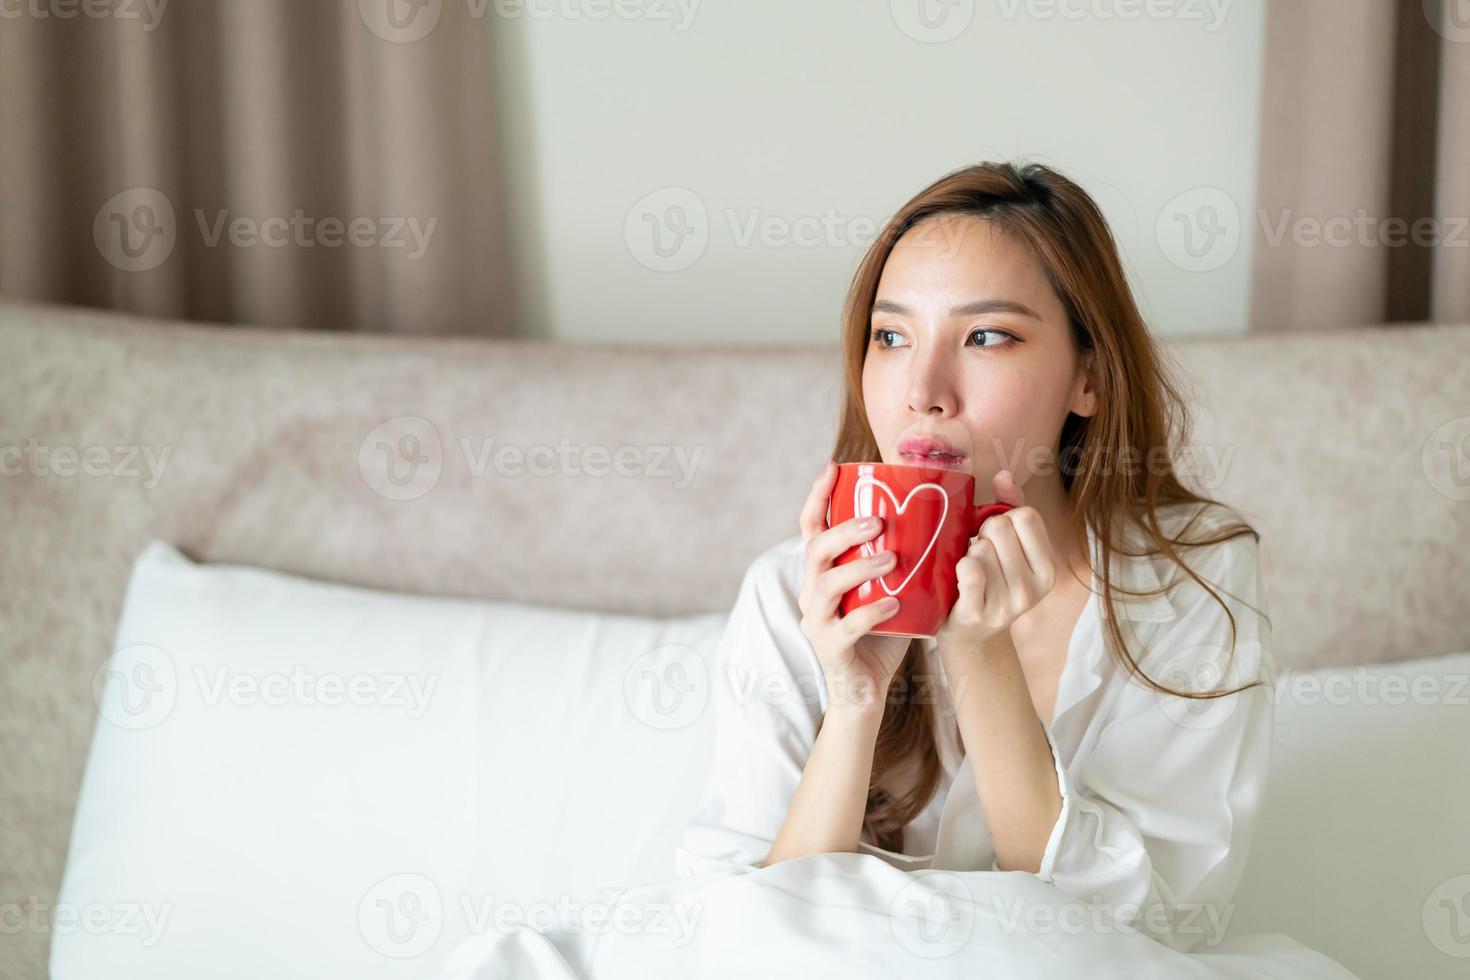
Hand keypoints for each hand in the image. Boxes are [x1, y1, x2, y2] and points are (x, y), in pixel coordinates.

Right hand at [797, 461, 911, 712]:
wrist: (866, 690)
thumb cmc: (883, 633)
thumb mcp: (888, 588)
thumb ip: (901, 559)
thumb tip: (945, 519)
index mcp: (822, 572)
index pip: (811, 526)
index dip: (818, 495)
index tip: (834, 466)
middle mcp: (811, 592)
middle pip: (816, 550)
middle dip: (845, 531)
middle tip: (879, 523)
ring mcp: (817, 621)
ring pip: (826, 586)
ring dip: (859, 567)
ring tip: (892, 559)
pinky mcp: (830, 649)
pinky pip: (847, 626)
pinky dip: (872, 613)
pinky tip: (895, 604)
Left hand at [935, 469, 1058, 651]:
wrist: (969, 635)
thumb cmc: (988, 580)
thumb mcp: (1008, 547)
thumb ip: (1009, 506)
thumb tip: (1003, 474)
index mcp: (1047, 568)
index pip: (1025, 515)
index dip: (1003, 518)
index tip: (995, 536)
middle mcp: (1034, 589)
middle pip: (1000, 527)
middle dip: (982, 533)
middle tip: (977, 553)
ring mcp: (1007, 605)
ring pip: (981, 547)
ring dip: (966, 552)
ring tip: (967, 569)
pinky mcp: (978, 615)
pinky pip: (971, 572)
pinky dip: (961, 566)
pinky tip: (958, 575)